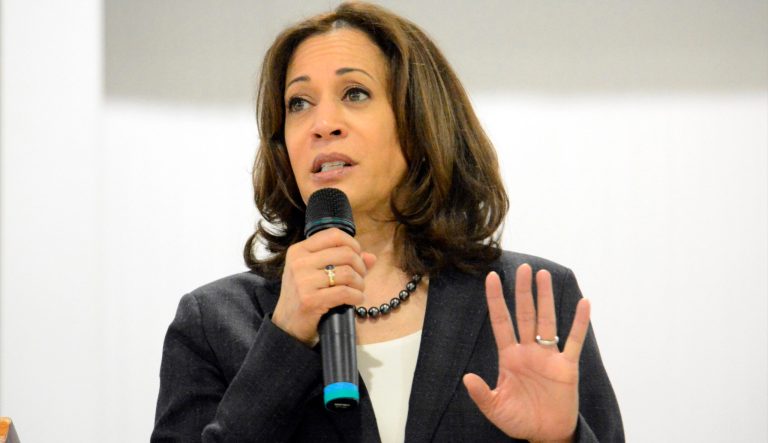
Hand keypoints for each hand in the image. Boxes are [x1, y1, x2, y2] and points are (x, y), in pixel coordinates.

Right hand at [272, 228, 375, 344]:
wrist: (287, 325)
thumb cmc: (305, 295)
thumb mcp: (317, 272)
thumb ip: (343, 261)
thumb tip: (370, 257)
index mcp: (299, 250)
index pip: (334, 235)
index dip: (353, 244)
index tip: (358, 257)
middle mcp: (299, 262)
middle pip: (345, 253)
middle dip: (360, 266)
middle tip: (360, 278)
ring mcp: (303, 281)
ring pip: (348, 273)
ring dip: (360, 284)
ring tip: (358, 290)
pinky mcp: (310, 300)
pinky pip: (345, 292)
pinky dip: (357, 296)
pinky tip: (356, 300)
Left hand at [463, 264, 590, 442]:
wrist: (545, 435)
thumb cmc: (519, 420)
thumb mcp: (495, 408)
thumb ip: (481, 394)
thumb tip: (467, 378)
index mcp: (509, 357)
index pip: (501, 322)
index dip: (496, 300)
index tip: (491, 277)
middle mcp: (528, 351)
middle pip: (525, 314)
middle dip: (523, 291)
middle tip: (523, 267)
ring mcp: (548, 357)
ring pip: (547, 321)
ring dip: (545, 298)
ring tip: (543, 275)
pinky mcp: (567, 367)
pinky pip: (574, 341)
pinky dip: (580, 323)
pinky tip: (584, 303)